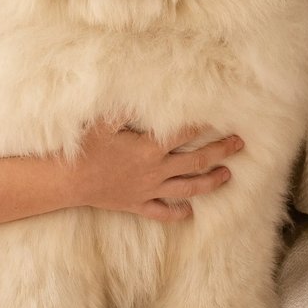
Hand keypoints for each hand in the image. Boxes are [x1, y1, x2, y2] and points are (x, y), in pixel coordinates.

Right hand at [72, 121, 242, 221]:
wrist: (67, 181)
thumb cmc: (85, 147)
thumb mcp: (105, 122)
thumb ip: (128, 109)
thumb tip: (149, 95)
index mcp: (149, 149)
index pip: (184, 135)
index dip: (203, 126)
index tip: (220, 119)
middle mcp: (155, 171)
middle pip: (196, 162)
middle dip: (220, 152)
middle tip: (239, 144)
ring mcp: (149, 190)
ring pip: (188, 189)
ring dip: (211, 182)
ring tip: (228, 176)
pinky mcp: (138, 205)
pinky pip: (163, 212)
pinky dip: (179, 213)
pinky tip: (190, 212)